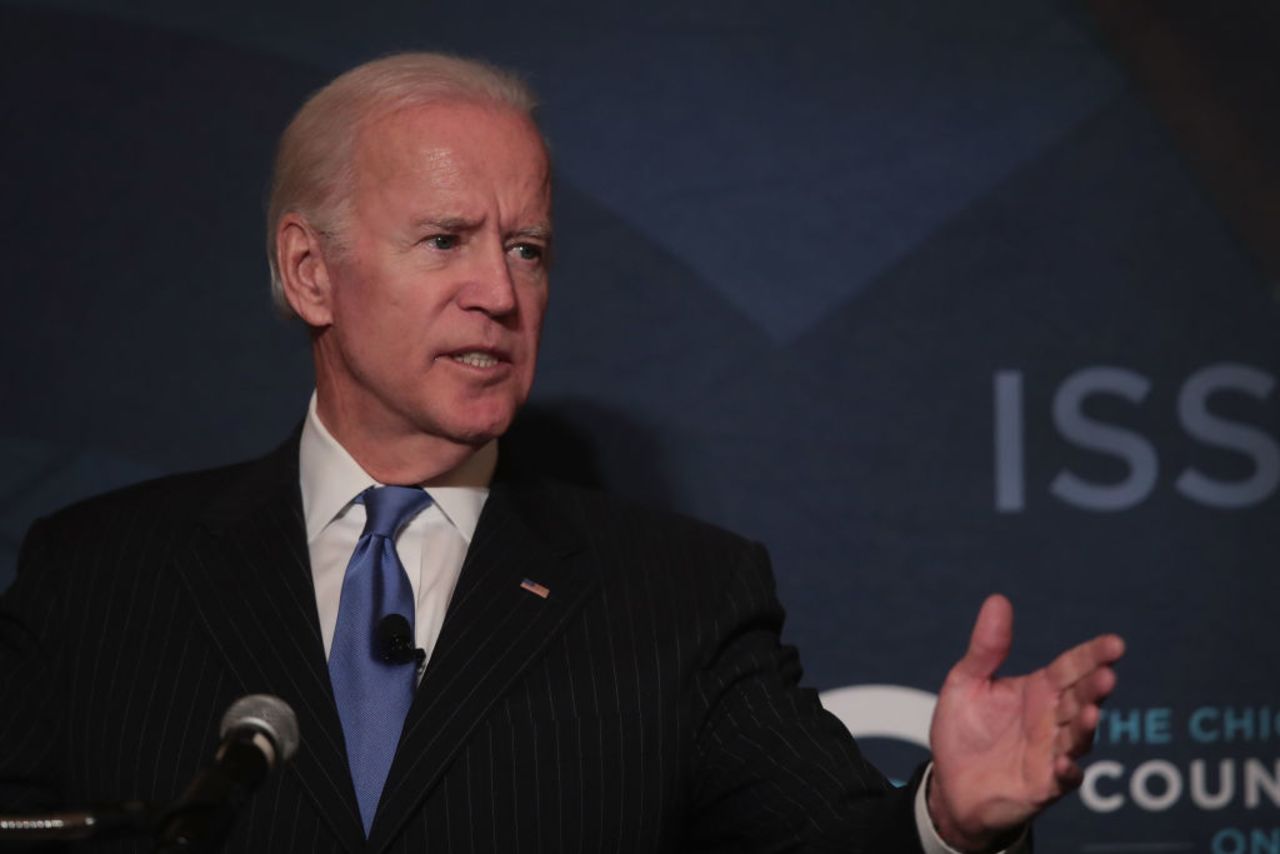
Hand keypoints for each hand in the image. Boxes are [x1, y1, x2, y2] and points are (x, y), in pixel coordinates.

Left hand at [926, 594, 1123, 851]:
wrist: (950, 784)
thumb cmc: (964, 730)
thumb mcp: (967, 682)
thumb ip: (986, 648)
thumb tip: (998, 599)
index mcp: (1038, 690)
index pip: (1072, 667)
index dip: (1093, 655)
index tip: (1115, 644)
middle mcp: (1052, 719)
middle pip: (1080, 698)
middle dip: (1095, 687)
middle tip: (1107, 674)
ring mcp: (1052, 752)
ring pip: (1078, 737)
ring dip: (1086, 726)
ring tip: (1089, 712)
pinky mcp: (1044, 785)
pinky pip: (1063, 778)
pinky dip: (1068, 771)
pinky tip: (1064, 763)